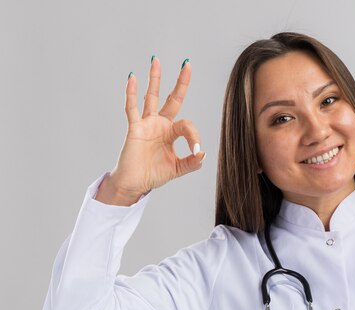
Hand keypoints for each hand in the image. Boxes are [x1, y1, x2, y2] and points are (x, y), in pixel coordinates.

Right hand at [96, 57, 204, 204]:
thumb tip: (202, 154)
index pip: (187, 125)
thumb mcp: (178, 169)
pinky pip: (132, 108)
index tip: (196, 151)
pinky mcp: (135, 128)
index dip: (194, 136)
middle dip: (180, 82)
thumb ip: (191, 163)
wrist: (135, 184)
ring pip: (152, 97)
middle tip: (186, 64)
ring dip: (155, 78)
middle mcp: (160, 124)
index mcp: (172, 132)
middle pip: (172, 98)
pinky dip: (132, 93)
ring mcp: (147, 124)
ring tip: (156, 60)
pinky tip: (133, 78)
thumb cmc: (154, 174)